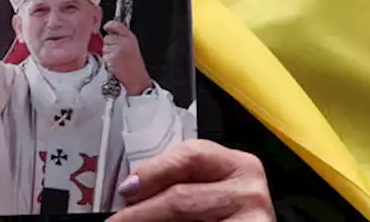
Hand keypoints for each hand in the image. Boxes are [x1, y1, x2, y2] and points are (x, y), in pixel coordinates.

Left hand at [103, 21, 153, 95]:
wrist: (136, 79)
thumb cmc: (134, 65)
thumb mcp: (132, 46)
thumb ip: (122, 37)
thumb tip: (110, 30)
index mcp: (130, 37)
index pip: (117, 25)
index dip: (110, 25)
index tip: (107, 27)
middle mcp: (124, 41)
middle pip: (107, 37)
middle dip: (109, 44)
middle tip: (117, 53)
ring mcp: (118, 49)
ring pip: (104, 46)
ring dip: (108, 53)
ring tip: (117, 59)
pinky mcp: (112, 57)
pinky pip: (104, 55)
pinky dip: (107, 60)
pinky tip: (115, 64)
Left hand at [110, 140, 273, 220]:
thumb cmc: (225, 214)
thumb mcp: (210, 192)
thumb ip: (182, 184)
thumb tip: (133, 191)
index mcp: (241, 166)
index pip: (191, 155)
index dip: (153, 171)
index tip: (126, 189)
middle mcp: (250, 191)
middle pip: (181, 196)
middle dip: (141, 211)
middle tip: (117, 220)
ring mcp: (252, 218)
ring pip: (184, 219)